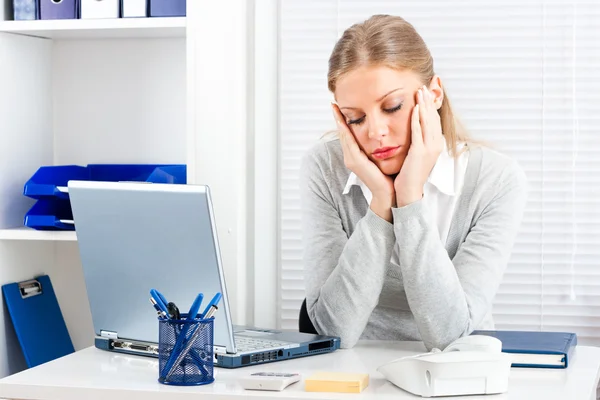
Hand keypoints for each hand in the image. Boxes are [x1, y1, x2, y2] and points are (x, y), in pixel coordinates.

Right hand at [332, 103, 394, 219]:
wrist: (388, 192)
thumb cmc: (387, 175)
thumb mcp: (380, 157)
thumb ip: (377, 147)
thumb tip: (381, 134)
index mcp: (356, 155)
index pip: (347, 134)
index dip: (343, 121)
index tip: (340, 108)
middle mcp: (350, 157)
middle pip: (342, 133)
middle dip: (338, 118)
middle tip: (334, 104)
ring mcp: (351, 160)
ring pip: (344, 136)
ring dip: (339, 122)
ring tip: (335, 109)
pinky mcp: (355, 162)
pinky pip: (349, 143)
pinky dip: (345, 132)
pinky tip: (344, 122)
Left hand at [394, 86, 443, 206]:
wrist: (409, 191)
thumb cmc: (410, 174)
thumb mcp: (417, 154)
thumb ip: (418, 141)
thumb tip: (416, 130)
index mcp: (435, 145)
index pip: (435, 120)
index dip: (431, 106)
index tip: (427, 92)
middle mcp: (435, 145)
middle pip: (434, 117)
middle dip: (429, 101)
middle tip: (425, 86)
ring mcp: (429, 149)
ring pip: (428, 122)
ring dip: (424, 105)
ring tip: (420, 91)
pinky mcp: (420, 152)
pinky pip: (419, 132)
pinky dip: (417, 119)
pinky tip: (415, 108)